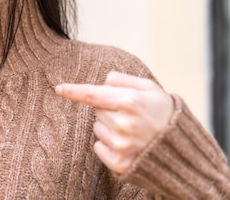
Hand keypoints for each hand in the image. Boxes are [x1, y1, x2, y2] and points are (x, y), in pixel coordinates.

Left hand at [55, 71, 173, 173]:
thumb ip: (124, 79)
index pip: (93, 94)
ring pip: (97, 128)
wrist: (184, 151)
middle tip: (130, 114)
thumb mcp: (150, 88)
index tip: (59, 89)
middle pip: (96, 110)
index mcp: (131, 101)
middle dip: (108, 109)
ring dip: (108, 127)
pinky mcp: (120, 163)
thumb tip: (102, 80)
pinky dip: (107, 145)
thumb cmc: (164, 113)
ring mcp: (122, 145)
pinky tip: (126, 144)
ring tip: (131, 130)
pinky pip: (98, 147)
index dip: (74, 91)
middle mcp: (124, 124)